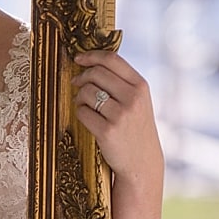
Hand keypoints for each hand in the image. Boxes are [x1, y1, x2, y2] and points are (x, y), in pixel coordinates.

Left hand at [70, 50, 162, 183]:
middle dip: (81, 77)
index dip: (91, 55)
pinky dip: (80, 113)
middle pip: (96, 73)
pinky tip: (88, 119)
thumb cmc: (135, 128)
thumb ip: (121, 82)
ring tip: (84, 104)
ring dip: (79, 97)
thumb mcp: (138, 101)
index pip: (112, 59)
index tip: (78, 58)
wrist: (142, 162)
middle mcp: (133, 98)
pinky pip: (82, 112)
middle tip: (76, 83)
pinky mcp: (107, 131)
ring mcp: (121, 115)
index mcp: (141, 86)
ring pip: (86, 92)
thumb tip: (89, 64)